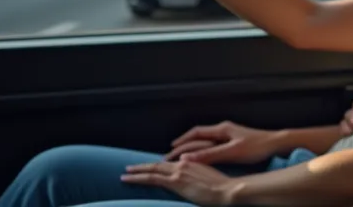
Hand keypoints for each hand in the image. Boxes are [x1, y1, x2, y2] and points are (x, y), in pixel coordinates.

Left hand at [122, 158, 236, 204]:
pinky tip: (128, 179)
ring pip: (151, 170)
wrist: (227, 190)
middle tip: (129, 168)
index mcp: (191, 164)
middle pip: (157, 165)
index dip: (156, 166)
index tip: (148, 168)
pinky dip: (138, 178)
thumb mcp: (208, 180)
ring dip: (136, 172)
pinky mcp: (176, 182)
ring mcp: (178, 172)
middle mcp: (183, 164)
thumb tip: (190, 182)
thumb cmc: (222, 189)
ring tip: (125, 174)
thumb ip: (196, 178)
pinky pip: (152, 178)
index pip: (169, 165)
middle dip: (142, 167)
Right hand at [166, 121, 279, 164]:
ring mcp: (230, 134)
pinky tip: (204, 156)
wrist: (276, 143)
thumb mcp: (231, 151)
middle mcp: (224, 129)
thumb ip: (210, 154)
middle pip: (199, 134)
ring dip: (194, 146)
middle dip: (185, 143)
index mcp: (222, 129)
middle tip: (173, 154)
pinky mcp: (235, 140)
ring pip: (206, 139)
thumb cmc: (257, 146)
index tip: (171, 148)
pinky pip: (214, 143)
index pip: (196, 132)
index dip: (182, 140)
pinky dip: (204, 149)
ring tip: (184, 155)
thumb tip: (188, 158)